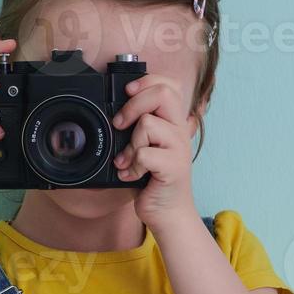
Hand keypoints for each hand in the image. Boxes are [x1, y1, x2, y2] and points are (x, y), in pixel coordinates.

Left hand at [110, 74, 199, 231]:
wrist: (168, 211)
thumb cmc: (154, 179)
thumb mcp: (147, 147)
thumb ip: (139, 127)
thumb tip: (115, 110)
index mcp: (173, 122)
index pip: (169, 85)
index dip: (147, 81)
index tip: (127, 92)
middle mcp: (179, 131)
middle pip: (162, 94)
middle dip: (133, 105)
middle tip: (119, 124)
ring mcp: (178, 148)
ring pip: (148, 124)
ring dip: (130, 145)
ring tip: (128, 161)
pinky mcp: (173, 167)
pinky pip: (144, 154)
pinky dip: (132, 167)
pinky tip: (131, 175)